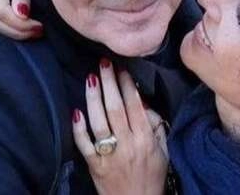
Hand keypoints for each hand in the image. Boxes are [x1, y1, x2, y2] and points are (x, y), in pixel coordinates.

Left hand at [73, 59, 167, 194]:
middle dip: (110, 83)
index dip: (127, 86)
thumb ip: (156, 126)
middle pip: (115, 109)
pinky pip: (84, 145)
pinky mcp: (94, 166)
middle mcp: (127, 145)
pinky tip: (76, 111)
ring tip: (91, 78)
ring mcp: (109, 155)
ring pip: (99, 122)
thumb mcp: (163, 150)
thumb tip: (144, 103)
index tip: (122, 69)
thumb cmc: (152, 176)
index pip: (134, 106)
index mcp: (145, 140)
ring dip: (94, 98)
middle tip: (104, 63)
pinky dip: (78, 128)